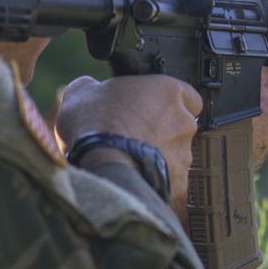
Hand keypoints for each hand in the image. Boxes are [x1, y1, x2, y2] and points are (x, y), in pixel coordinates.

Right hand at [55, 75, 202, 205]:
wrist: (103, 167)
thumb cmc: (96, 126)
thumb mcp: (81, 93)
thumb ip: (93, 86)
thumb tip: (88, 88)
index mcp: (170, 92)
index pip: (186, 95)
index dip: (167, 103)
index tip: (150, 108)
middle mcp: (184, 122)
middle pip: (180, 126)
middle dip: (161, 132)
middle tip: (134, 135)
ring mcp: (184, 154)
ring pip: (175, 154)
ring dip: (158, 156)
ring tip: (129, 159)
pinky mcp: (179, 182)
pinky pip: (169, 179)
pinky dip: (155, 180)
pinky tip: (133, 176)